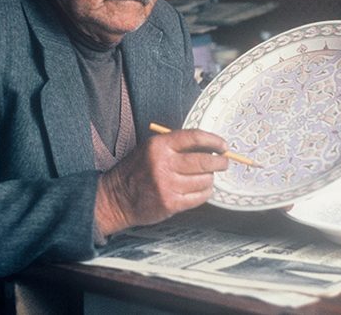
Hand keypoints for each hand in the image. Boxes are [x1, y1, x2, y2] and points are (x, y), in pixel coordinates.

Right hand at [94, 129, 228, 235]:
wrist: (116, 198)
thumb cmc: (137, 171)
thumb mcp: (150, 149)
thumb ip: (176, 145)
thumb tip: (209, 146)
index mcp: (159, 146)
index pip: (194, 137)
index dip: (213, 141)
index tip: (223, 145)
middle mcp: (163, 164)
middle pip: (204, 160)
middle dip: (220, 162)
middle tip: (224, 162)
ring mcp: (167, 186)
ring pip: (204, 180)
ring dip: (209, 178)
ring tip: (205, 177)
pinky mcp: (170, 204)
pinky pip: (199, 197)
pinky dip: (205, 192)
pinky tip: (201, 189)